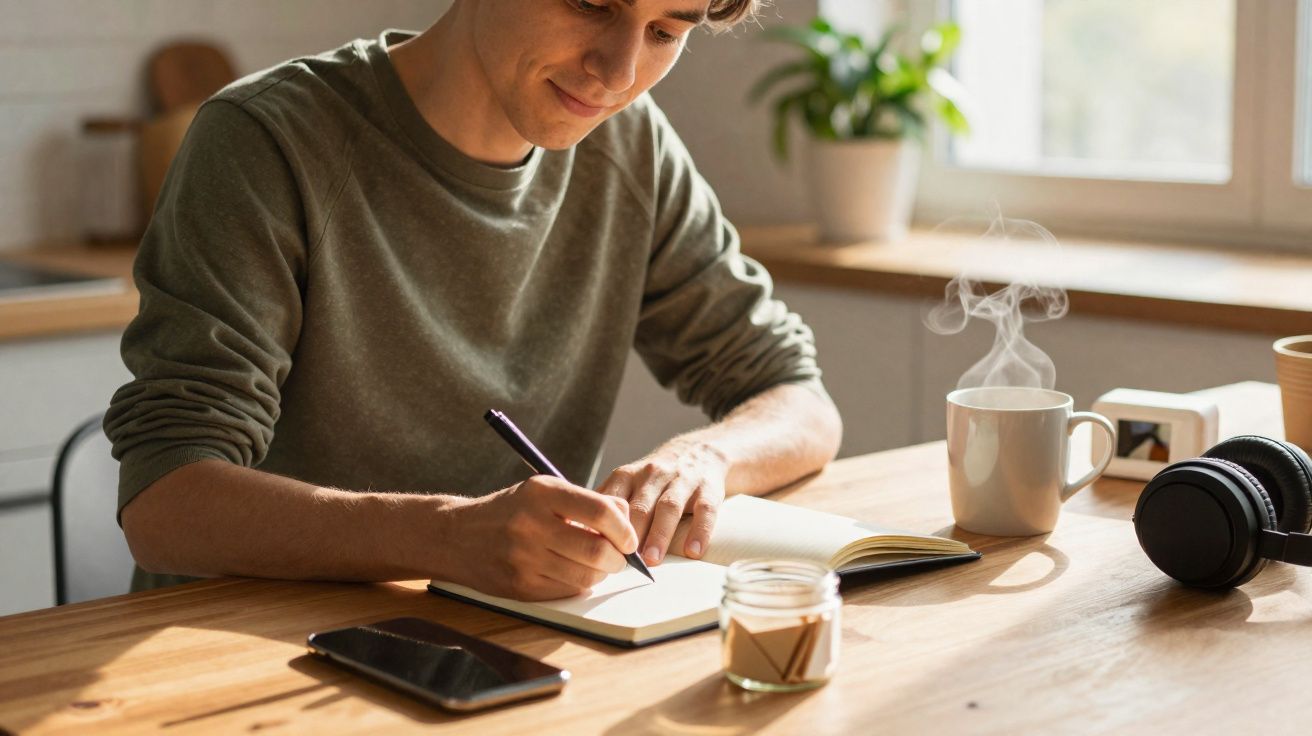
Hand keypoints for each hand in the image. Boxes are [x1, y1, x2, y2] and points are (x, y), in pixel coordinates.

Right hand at [447, 476, 637, 600]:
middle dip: (618, 559)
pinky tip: (573, 574)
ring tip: (597, 566)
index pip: (600, 512)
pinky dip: (579, 585)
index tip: (628, 538)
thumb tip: (627, 517)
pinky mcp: (519, 586)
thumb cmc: (511, 510)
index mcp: (541, 493)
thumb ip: (586, 501)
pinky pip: (566, 591)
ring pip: (585, 576)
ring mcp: (523, 558)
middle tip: (619, 557)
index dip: (624, 529)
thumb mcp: (543, 491)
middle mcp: (531, 524)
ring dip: (601, 574)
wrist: (456, 536)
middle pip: (597, 550)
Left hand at [596, 440, 728, 565]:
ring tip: (651, 561)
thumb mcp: (627, 483)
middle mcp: (653, 475)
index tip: (596, 550)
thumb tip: (577, 536)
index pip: (612, 500)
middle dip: (629, 535)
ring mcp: (682, 481)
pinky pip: (704, 511)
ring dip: (659, 535)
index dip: (603, 526)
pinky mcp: (708, 489)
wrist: (698, 452)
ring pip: (668, 507)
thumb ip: (606, 506)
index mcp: (627, 476)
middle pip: (639, 506)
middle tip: (621, 562)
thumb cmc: (654, 480)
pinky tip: (692, 552)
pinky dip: (699, 531)